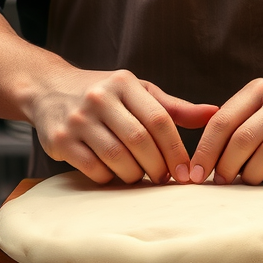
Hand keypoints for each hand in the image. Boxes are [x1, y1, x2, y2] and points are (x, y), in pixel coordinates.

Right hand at [28, 66, 217, 185]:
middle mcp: (100, 97)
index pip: (159, 119)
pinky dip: (109, 178)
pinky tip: (114, 174)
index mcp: (124, 83)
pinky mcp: (61, 140)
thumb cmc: (105, 94)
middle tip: (164, 179)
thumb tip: (214, 113)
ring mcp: (78, 119)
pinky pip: (93, 169)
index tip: (185, 170)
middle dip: (157, 166)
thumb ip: (174, 107)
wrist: (48, 89)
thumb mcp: (138, 92)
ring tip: (140, 176)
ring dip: (134, 175)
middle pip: (139, 141)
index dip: (175, 149)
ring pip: (117, 158)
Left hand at [189, 75, 262, 185]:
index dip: (205, 150)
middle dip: (226, 167)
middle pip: (243, 140)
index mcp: (261, 89)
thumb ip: (236, 120)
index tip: (195, 172)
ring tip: (248, 180)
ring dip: (251, 176)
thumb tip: (200, 157)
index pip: (223, 121)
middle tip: (221, 181)